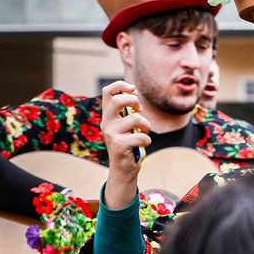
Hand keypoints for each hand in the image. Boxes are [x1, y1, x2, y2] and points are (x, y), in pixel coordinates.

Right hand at [100, 81, 149, 209]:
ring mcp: (111, 134)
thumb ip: (127, 110)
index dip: (120, 85)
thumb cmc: (129, 144)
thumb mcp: (126, 125)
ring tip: (143, 133)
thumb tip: (133, 91)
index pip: (107, 92)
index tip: (133, 89)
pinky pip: (141, 137)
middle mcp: (106, 123)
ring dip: (146, 125)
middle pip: (117, 101)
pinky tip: (142, 145)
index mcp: (108, 116)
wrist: (123, 169)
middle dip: (134, 101)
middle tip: (140, 110)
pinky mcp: (119, 146)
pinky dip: (147, 140)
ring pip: (135, 119)